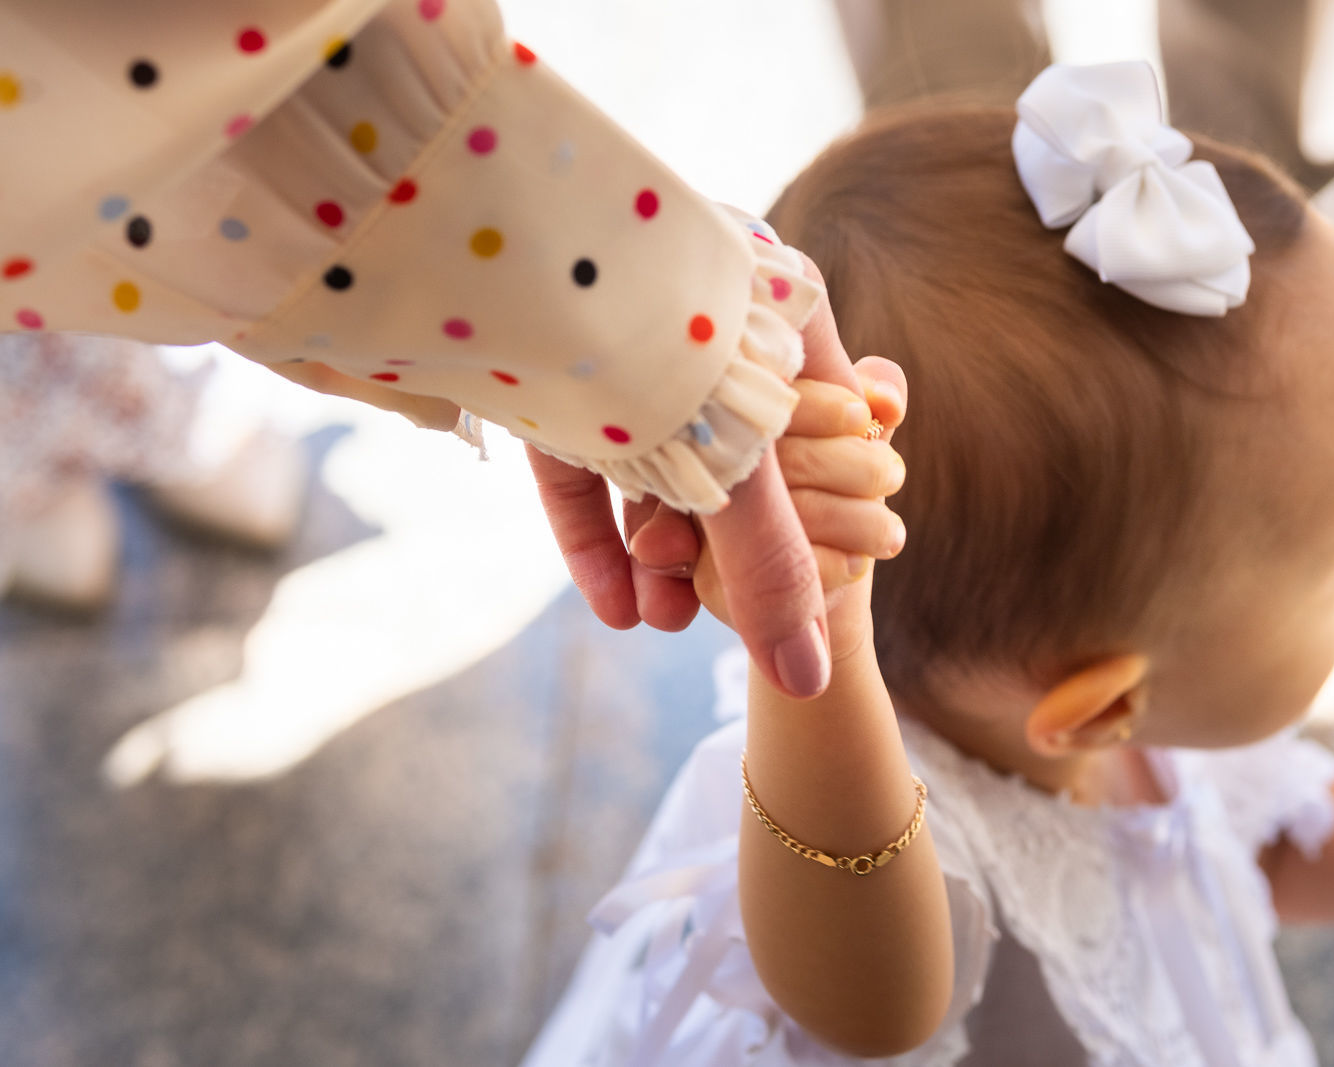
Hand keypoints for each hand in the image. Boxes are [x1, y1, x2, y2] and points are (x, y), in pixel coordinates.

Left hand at [528, 254, 869, 698]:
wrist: (509, 256)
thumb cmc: (662, 351)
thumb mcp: (737, 475)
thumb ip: (774, 572)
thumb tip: (807, 681)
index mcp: (778, 315)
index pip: (823, 427)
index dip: (818, 514)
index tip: (804, 583)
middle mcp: (706, 326)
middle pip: (730, 459)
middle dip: (720, 553)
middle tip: (712, 614)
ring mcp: (623, 349)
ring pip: (654, 467)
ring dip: (659, 554)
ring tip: (660, 618)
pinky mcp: (552, 377)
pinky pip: (586, 466)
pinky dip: (599, 535)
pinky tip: (614, 607)